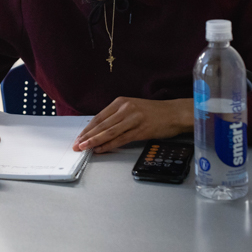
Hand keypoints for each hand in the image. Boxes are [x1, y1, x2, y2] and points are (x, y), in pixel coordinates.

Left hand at [72, 97, 193, 153]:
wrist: (174, 113)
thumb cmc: (154, 112)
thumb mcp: (132, 108)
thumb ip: (117, 116)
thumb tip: (101, 130)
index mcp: (121, 102)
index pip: (99, 116)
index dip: (88, 128)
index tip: (79, 137)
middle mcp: (125, 108)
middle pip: (102, 124)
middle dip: (88, 136)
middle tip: (77, 144)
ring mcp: (133, 118)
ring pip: (109, 131)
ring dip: (95, 141)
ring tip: (85, 148)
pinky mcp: (141, 129)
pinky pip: (121, 139)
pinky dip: (109, 145)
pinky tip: (101, 150)